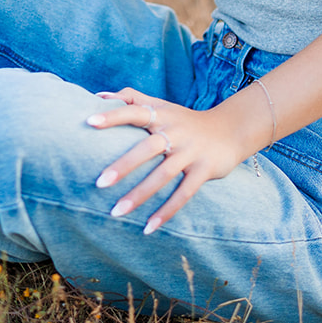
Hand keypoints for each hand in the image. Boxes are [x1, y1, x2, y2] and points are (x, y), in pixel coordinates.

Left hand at [85, 87, 250, 233]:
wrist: (232, 129)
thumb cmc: (185, 120)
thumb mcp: (162, 106)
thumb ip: (132, 98)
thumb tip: (98, 94)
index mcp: (162, 115)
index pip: (134, 110)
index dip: (113, 115)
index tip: (89, 121)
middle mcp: (175, 131)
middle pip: (147, 148)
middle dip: (124, 165)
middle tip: (99, 183)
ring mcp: (191, 151)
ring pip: (163, 175)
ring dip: (140, 195)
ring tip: (116, 212)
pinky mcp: (204, 170)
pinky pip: (184, 193)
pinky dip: (167, 211)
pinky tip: (148, 228)